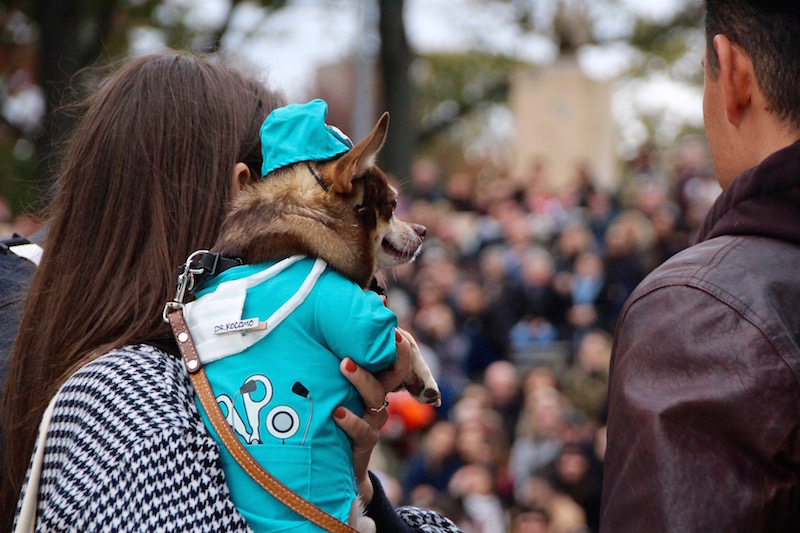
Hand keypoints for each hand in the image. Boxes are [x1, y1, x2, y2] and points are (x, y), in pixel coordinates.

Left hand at [333, 329, 411, 503]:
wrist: (334, 457)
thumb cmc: (332, 406)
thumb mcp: (335, 379)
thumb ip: (342, 350)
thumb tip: (359, 312)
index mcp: (376, 378)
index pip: (395, 356)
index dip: (398, 341)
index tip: (389, 321)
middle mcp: (379, 395)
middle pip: (396, 373)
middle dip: (393, 353)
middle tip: (384, 335)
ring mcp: (374, 418)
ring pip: (376, 396)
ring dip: (361, 379)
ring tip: (344, 364)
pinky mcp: (364, 440)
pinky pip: (362, 430)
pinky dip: (351, 420)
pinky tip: (337, 411)